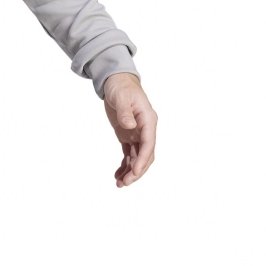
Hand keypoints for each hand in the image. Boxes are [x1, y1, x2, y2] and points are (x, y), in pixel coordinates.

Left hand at [102, 73, 156, 187]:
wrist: (116, 82)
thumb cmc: (121, 87)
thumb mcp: (121, 96)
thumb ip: (125, 111)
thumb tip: (130, 125)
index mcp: (148, 120)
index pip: (149, 143)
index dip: (143, 159)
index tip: (135, 171)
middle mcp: (145, 129)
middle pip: (145, 154)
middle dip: (137, 170)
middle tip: (125, 182)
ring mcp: (137, 134)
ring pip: (137, 157)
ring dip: (131, 171)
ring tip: (120, 183)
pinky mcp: (128, 136)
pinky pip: (129, 154)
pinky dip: (125, 165)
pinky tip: (118, 175)